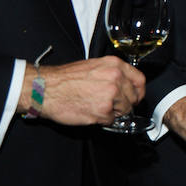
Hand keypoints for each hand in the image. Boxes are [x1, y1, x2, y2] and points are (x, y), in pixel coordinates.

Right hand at [20, 56, 144, 126]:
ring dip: (113, 112)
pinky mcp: (103, 110)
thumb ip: (111, 73)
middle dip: (125, 104)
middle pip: (134, 97)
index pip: (140, 80)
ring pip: (124, 110)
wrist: (45, 89)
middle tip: (113, 105)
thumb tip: (124, 85)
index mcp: (115, 65)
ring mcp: (111, 94)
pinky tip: (90, 111)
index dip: (137, 91)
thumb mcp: (93, 66)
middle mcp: (116, 78)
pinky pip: (111, 120)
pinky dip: (102, 119)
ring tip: (97, 106)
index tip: (134, 96)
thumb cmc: (64, 79)